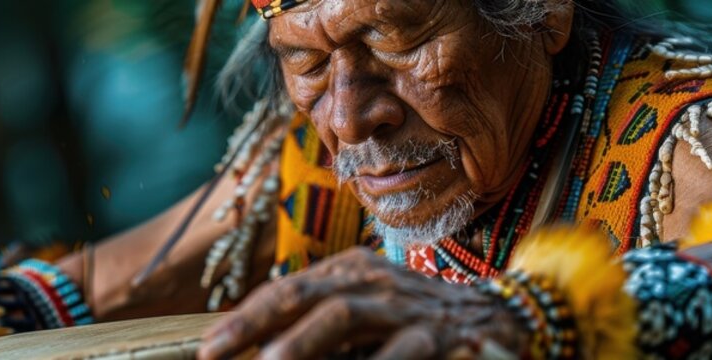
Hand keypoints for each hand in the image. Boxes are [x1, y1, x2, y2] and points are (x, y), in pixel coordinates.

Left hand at [197, 247, 528, 358]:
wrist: (506, 320)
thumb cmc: (419, 323)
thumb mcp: (368, 315)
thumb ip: (321, 329)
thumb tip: (258, 352)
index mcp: (352, 272)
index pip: (287, 291)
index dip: (244, 317)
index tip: (206, 349)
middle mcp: (375, 281)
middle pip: (305, 295)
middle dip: (255, 323)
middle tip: (214, 353)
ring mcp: (407, 306)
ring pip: (346, 316)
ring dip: (304, 342)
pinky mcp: (441, 335)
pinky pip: (404, 351)